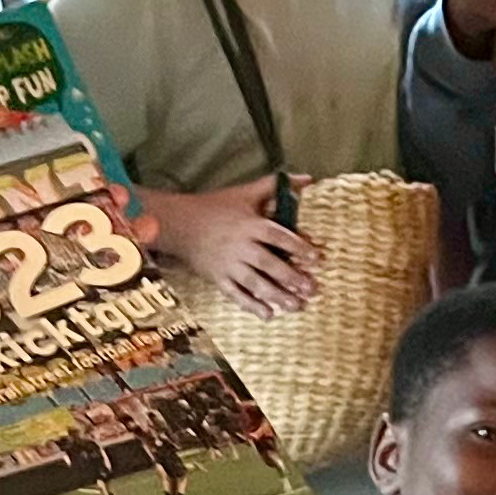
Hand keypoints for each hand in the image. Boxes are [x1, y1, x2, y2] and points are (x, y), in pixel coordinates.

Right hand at [145, 178, 316, 315]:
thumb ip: (276, 186)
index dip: (299, 247)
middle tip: (312, 289)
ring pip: (255, 282)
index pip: (279, 236)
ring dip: (277, 295)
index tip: (317, 258)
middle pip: (269, 263)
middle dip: (291, 277)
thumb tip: (308, 179)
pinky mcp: (217, 277)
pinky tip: (268, 315)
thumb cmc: (216, 207)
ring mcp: (228, 264)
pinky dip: (251, 305)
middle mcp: (240, 246)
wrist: (178, 224)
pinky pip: (235, 294)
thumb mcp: (245, 193)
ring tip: (296, 306)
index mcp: (250, 225)